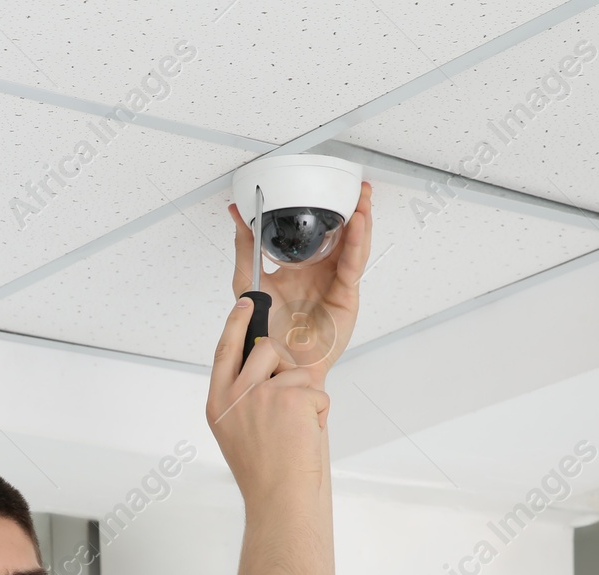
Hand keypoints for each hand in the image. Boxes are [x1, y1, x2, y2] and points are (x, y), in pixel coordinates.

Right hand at [205, 298, 331, 499]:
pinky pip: (316, 391)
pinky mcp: (291, 398)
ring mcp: (262, 395)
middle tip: (289, 401)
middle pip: (266, 350)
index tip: (245, 303)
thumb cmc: (264, 473)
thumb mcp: (236, 431)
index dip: (235, 323)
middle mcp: (235, 396)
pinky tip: (305, 434)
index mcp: (218, 403)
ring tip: (295, 429)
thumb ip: (241, 398)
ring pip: (295, 371)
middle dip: (285, 366)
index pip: (224, 350)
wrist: (279, 498)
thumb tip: (263, 372)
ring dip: (304, 395)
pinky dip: (319, 412)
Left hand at [227, 180, 372, 388]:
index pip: (319, 232)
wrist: (275, 364)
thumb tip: (237, 214)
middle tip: (355, 186)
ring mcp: (336, 284)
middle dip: (352, 209)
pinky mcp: (345, 297)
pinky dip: (357, 244)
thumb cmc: (266, 332)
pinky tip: (358, 225)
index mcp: (303, 267)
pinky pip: (352, 266)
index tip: (326, 184)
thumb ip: (245, 247)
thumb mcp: (250, 281)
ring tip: (362, 199)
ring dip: (361, 221)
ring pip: (354, 246)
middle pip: (343, 235)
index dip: (325, 209)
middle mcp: (322, 273)